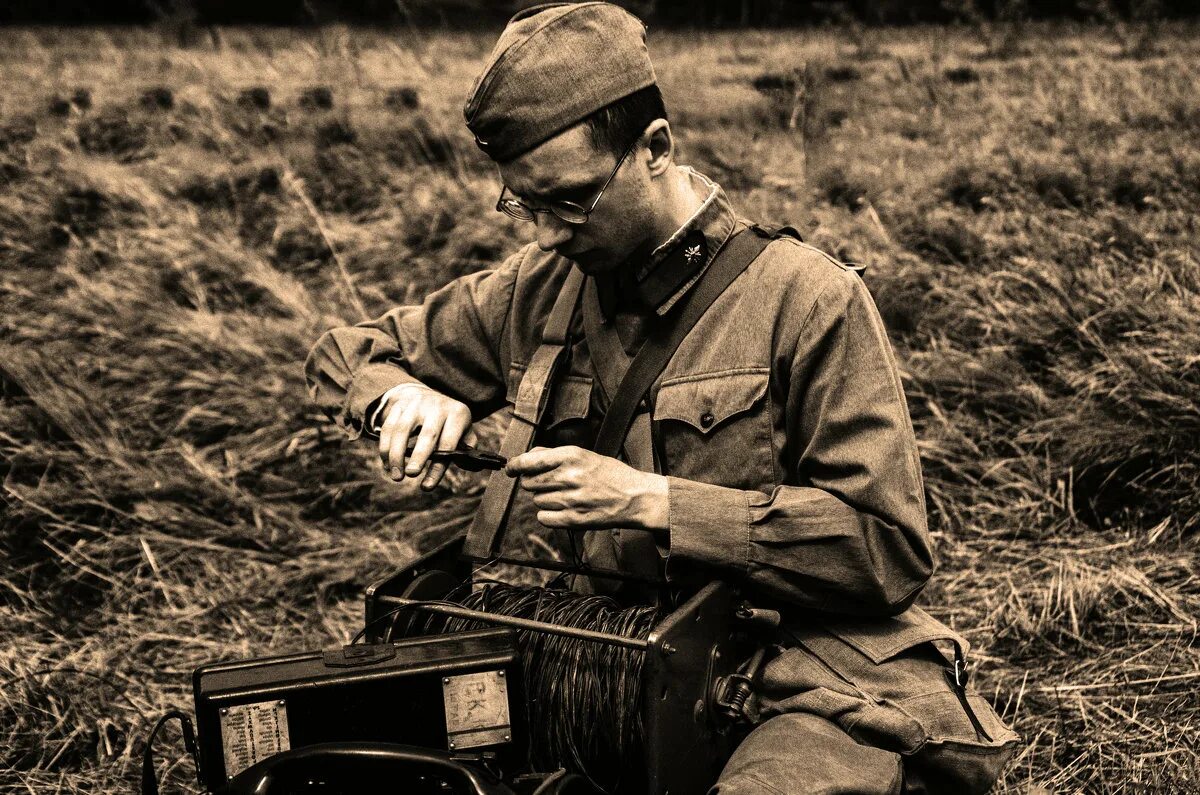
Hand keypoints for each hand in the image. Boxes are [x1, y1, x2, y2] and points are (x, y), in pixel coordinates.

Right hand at [377, 383, 475, 489]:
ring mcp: (416, 404)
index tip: (427, 486)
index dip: (438, 467)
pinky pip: (388, 427)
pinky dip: (385, 447)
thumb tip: (470, 465)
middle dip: (419, 456)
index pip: (448, 444)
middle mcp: (437, 407)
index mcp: (457, 414)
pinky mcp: (399, 405)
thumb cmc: (448, 422)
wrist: (427, 395)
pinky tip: (387, 464)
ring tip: (396, 476)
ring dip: (396, 455)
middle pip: (427, 434)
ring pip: (402, 430)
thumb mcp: (463, 429)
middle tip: (411, 474)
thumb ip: (468, 447)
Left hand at [506, 446, 668, 532]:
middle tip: (554, 483)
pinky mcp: (573, 519)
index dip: (514, 466)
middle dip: (536, 483)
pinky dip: (549, 515)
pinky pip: (544, 518)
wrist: (634, 497)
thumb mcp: (584, 455)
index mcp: (570, 456)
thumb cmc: (611, 474)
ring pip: (536, 500)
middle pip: (530, 483)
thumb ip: (555, 455)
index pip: (529, 462)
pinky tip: (563, 509)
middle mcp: (568, 477)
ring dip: (545, 499)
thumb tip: (529, 457)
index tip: (510, 469)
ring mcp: (570, 499)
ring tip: (566, 496)